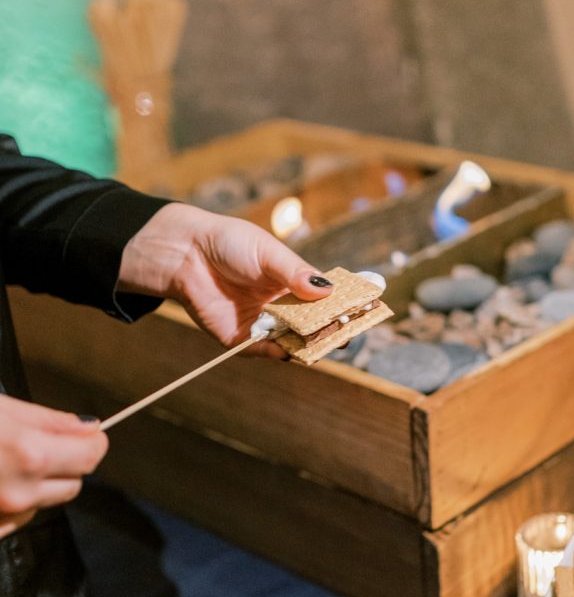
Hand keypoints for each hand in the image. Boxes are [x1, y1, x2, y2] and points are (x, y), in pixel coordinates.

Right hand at [0, 395, 107, 538]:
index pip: (89, 457)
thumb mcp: (0, 408)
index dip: (94, 443)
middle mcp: (21, 492)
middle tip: (40, 444)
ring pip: (44, 503)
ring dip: (37, 485)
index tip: (92, 435)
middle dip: (67, 465)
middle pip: (73, 485)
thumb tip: (88, 427)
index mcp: (30, 455)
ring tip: (4, 462)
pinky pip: (16, 518)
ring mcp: (4, 517)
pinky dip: (12, 502)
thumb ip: (47, 420)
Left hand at [117, 203, 333, 357]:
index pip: (325, 300)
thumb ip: (295, 273)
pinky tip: (289, 350)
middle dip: (330, 331)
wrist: (186, 253)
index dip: (343, 307)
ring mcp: (264, 325)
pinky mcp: (242, 339)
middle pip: (313, 325)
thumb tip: (327, 290)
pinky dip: (278, 352)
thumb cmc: (229, 244)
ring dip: (308, 345)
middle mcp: (283, 308)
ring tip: (323, 345)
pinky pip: (265, 351)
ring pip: (293, 342)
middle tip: (346, 334)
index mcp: (293, 284)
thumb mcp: (268, 253)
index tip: (363, 310)